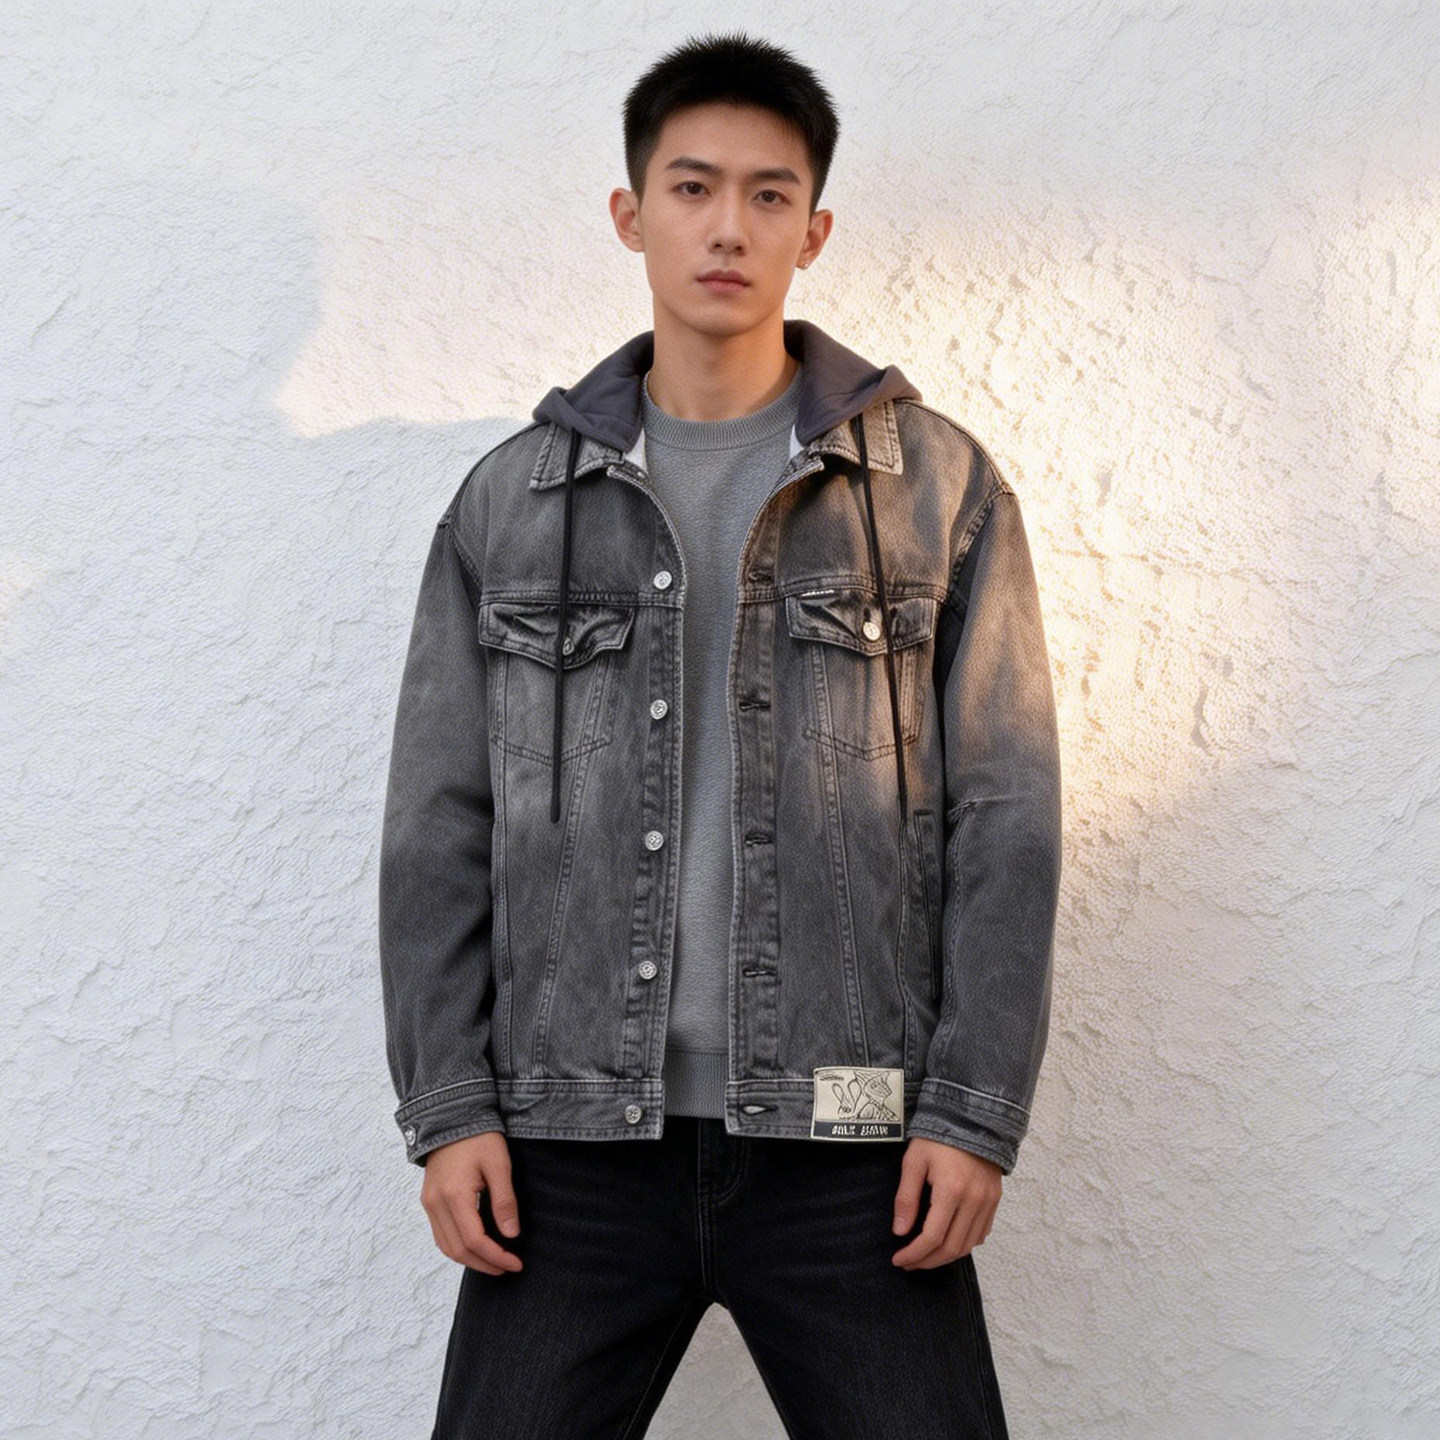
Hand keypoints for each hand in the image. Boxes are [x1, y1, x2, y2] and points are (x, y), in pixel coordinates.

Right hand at [420, 1130, 523, 1274]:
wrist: (452, 1116)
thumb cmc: (478, 1137)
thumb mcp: (499, 1164)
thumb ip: (505, 1201)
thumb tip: (511, 1235)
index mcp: (454, 1195)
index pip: (474, 1240)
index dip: (496, 1256)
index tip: (516, 1263)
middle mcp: (435, 1203)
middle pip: (458, 1250)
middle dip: (484, 1264)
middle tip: (507, 1267)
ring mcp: (429, 1203)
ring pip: (446, 1246)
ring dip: (469, 1260)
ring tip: (494, 1262)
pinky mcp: (428, 1200)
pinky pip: (440, 1234)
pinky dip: (457, 1247)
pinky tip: (475, 1247)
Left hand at [890, 1137, 1001, 1268]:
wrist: (971, 1119)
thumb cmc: (938, 1137)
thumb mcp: (914, 1161)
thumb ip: (906, 1198)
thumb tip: (900, 1231)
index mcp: (951, 1190)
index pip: (932, 1237)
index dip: (914, 1254)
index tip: (899, 1260)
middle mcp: (973, 1200)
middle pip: (951, 1248)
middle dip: (927, 1261)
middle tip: (909, 1263)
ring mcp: (987, 1202)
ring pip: (968, 1246)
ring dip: (945, 1257)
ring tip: (925, 1257)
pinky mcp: (995, 1200)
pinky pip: (980, 1234)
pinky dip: (963, 1245)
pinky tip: (947, 1242)